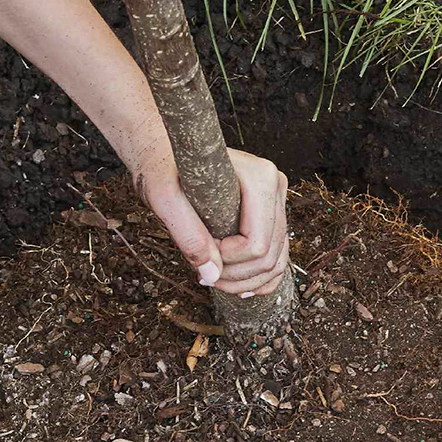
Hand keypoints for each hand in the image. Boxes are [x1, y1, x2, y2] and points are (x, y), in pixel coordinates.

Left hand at [136, 147, 290, 297]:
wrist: (166, 156)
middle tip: (203, 275)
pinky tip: (238, 285)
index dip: (227, 259)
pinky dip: (259, 278)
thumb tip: (212, 274)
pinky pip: (278, 257)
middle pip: (269, 256)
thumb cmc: (164, 170)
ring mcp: (277, 201)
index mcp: (259, 177)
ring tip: (214, 279)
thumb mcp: (165, 199)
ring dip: (246, 282)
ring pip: (276, 261)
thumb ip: (188, 235)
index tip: (201, 249)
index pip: (256, 242)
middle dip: (235, 275)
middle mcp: (275, 186)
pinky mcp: (272, 214)